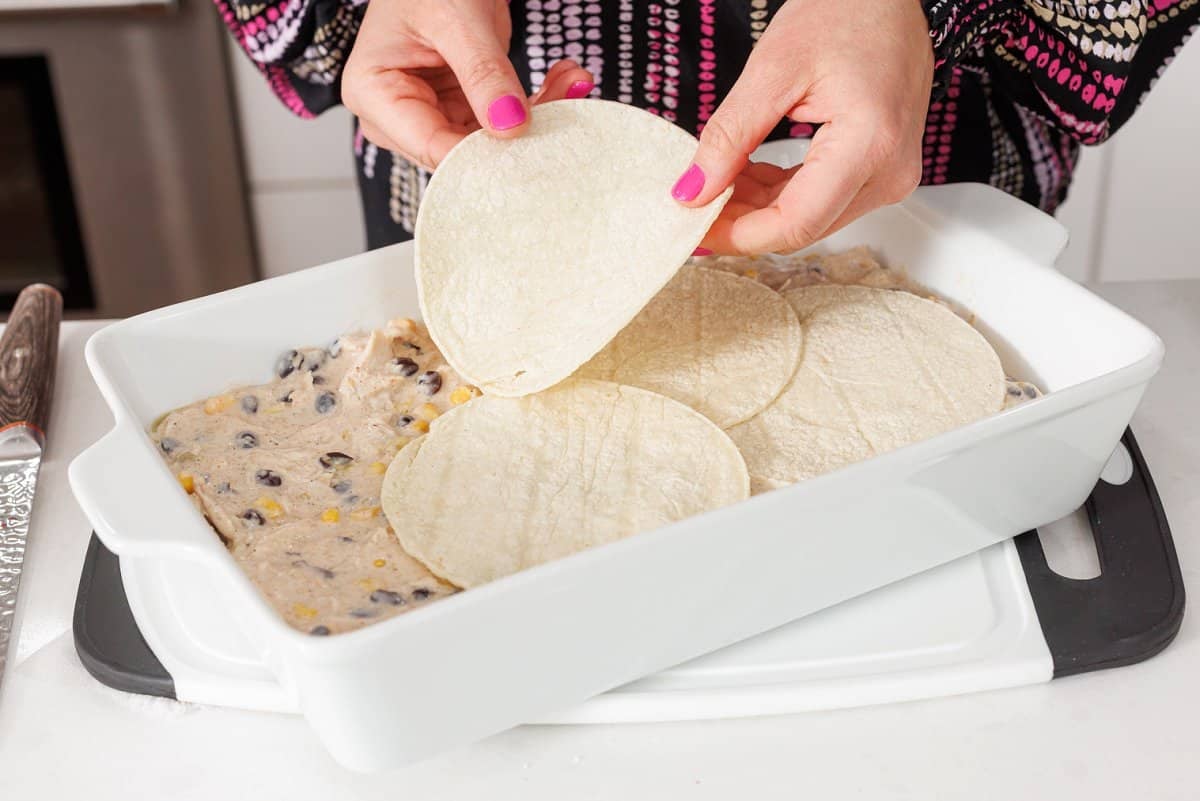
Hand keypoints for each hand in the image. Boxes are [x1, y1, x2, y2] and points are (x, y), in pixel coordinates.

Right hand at [343, 0, 593, 168]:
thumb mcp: (455, 18)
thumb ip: (483, 72)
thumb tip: (511, 126)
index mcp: (374, 93)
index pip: (431, 146)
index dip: (482, 152)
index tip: (530, 136)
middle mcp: (396, 115)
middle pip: (462, 151)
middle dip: (516, 130)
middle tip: (565, 96)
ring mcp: (431, 114)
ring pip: (490, 143)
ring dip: (537, 114)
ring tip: (571, 80)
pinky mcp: (462, 111)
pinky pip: (503, 124)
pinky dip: (538, 103)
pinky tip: (565, 78)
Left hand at [672, 0, 933, 253]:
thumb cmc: (846, 12)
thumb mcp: (772, 70)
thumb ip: (729, 136)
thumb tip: (691, 192)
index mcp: (870, 145)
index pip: (795, 223)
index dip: (737, 235)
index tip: (692, 227)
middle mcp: (889, 173)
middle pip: (801, 228)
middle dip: (741, 223)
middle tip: (692, 204)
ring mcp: (890, 176)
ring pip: (809, 220)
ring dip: (756, 208)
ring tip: (716, 179)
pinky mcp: (880, 172)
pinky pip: (821, 202)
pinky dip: (777, 194)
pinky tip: (745, 174)